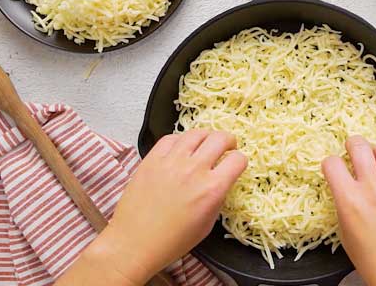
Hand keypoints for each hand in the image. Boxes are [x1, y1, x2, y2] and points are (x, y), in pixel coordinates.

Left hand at [56, 130, 246, 285]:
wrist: (135, 242)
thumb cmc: (172, 241)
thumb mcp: (207, 224)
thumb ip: (217, 197)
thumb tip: (221, 180)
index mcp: (212, 189)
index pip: (237, 160)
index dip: (240, 160)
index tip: (236, 164)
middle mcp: (194, 169)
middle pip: (220, 138)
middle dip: (228, 141)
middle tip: (227, 146)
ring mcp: (171, 161)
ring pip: (196, 133)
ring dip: (206, 136)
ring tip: (205, 143)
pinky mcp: (152, 158)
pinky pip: (171, 138)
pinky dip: (180, 140)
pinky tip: (181, 148)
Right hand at [322, 136, 375, 285]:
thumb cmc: (371, 259)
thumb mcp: (344, 229)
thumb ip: (342, 201)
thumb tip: (343, 183)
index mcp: (349, 200)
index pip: (331, 163)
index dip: (329, 163)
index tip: (333, 167)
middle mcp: (373, 189)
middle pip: (358, 146)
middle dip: (352, 145)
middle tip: (353, 150)